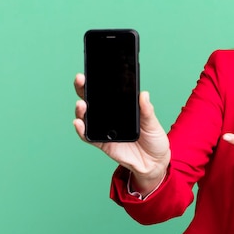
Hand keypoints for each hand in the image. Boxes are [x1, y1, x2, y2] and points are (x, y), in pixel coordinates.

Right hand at [73, 74, 170, 193]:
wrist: (154, 162)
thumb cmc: (154, 139)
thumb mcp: (153, 123)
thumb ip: (147, 110)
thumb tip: (143, 94)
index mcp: (122, 107)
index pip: (107, 92)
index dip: (98, 81)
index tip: (93, 71)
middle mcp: (110, 116)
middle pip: (92, 100)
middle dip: (83, 89)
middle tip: (81, 80)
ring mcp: (104, 129)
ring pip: (87, 117)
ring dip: (81, 110)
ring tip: (81, 104)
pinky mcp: (102, 143)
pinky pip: (88, 136)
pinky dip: (81, 130)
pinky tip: (78, 123)